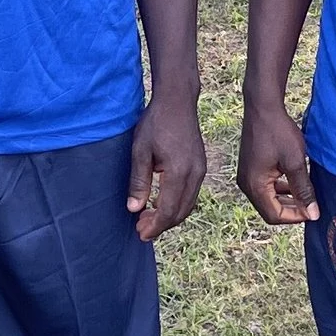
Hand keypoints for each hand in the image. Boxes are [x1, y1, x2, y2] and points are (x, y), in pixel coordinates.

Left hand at [127, 90, 207, 241]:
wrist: (178, 102)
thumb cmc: (156, 123)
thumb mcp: (140, 151)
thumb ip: (139, 181)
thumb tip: (134, 209)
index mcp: (179, 172)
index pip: (168, 210)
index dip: (155, 226)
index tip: (141, 234)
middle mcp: (195, 174)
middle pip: (180, 212)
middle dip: (161, 225)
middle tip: (141, 230)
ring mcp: (200, 170)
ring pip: (188, 205)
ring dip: (170, 216)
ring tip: (149, 219)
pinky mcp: (201, 166)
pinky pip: (191, 194)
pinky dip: (177, 205)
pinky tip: (162, 204)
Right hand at [237, 99, 317, 225]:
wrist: (263, 107)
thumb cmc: (279, 132)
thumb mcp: (296, 162)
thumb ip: (303, 190)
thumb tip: (312, 213)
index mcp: (255, 186)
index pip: (274, 215)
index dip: (295, 217)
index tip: (313, 211)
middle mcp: (246, 184)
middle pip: (270, 210)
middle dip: (291, 210)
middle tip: (311, 204)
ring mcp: (246, 176)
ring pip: (268, 199)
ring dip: (287, 199)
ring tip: (306, 193)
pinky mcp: (250, 169)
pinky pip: (265, 187)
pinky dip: (280, 189)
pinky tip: (294, 181)